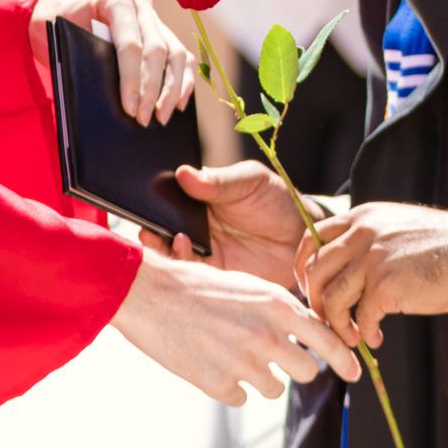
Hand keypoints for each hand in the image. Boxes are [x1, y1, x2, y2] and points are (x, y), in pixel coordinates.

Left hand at [32, 0, 195, 124]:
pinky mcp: (160, 29)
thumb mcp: (61, 40)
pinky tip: (179, 103)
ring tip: (162, 117)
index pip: (130, 43)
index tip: (130, 109)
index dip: (133, 79)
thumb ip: (85, 60)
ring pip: (175, 52)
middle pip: (157, 49)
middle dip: (152, 89)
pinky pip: (180, 55)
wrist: (57, 8)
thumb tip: (114, 103)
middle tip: (144, 119)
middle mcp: (138, 1)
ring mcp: (151, 14)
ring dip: (172, 88)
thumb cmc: (54, 26)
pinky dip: (183, 79)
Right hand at [113, 247, 359, 405]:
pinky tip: (210, 362)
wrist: (147, 293)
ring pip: (274, 388)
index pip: (330, 341)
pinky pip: (240, 397)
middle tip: (271, 358)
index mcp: (278, 305)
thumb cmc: (195, 286)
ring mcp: (244, 363)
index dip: (346, 360)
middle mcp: (268, 335)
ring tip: (230, 353)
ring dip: (259, 377)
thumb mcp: (247, 286)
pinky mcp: (219, 385)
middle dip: (294, 368)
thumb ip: (279, 312)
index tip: (355, 373)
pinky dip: (229, 385)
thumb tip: (306, 336)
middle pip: (307, 371)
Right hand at [137, 162, 311, 287]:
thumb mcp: (249, 182)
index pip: (166, 201)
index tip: (143, 205)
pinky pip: (192, 275)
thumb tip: (184, 173)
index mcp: (198, 200)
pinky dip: (184, 267)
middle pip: (161, 230)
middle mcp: (194, 227)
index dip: (151, 204)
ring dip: (164, 250)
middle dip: (150, 231)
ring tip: (173, 239)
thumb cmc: (277, 201)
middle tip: (147, 229)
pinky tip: (188, 254)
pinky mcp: (214, 275)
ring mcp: (203, 252)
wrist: (304, 238)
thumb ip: (218, 181)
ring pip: (171, 254)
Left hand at [300, 202, 447, 348]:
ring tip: (352, 335)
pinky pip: (361, 317)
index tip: (314, 289)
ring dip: (337, 323)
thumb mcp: (397, 225)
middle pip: (314, 270)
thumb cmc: (447, 242)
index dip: (305, 268)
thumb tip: (347, 268)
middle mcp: (362, 234)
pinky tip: (377, 337)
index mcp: (362, 217)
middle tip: (328, 318)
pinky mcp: (388, 286)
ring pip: (331, 298)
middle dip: (315, 300)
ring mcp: (373, 260)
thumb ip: (369, 238)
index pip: (312, 239)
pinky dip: (364, 333)